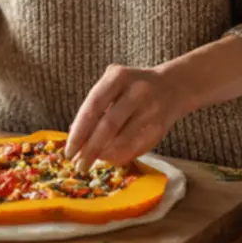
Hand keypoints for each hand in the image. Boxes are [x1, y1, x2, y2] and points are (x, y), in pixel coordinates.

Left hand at [64, 63, 190, 169]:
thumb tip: (73, 132)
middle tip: (78, 165)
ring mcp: (151, 110)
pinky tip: (109, 159)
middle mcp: (137, 92)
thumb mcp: (112, 85)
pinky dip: (120, 157)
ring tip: (91, 162)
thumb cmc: (132, 87)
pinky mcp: (160, 128)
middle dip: (90, 150)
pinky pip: (136, 149)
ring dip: (104, 156)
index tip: (68, 150)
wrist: (173, 86)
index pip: (93, 107)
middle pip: (108, 126)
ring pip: (123, 141)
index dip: (79, 131)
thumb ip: (94, 106)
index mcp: (119, 77)